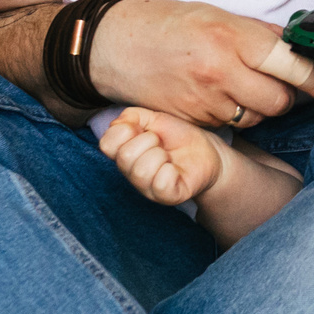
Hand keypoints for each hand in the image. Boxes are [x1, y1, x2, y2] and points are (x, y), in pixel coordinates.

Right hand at [89, 0, 313, 129]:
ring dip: (259, 107)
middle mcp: (220, 70)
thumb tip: (291, 46)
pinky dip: (233, 115)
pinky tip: (218, 96)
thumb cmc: (163, 24)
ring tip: (241, 86)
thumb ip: (254, 33)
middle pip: (278, 101)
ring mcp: (204, 100)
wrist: (111, 46)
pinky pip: (229, 125)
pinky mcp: (191, 120)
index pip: (289, 63)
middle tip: (277, 82)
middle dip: (285, 95)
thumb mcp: (214, 14)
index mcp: (230, 36)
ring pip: (255, 117)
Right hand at [99, 106, 223, 205]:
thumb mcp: (154, 118)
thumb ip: (132, 116)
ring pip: (141, 171)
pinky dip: (171, 171)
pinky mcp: (167, 197)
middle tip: (161, 143)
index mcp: (123, 154)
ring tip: (169, 156)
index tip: (144, 129)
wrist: (207, 150)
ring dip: (160, 155)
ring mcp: (148, 189)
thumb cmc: (177, 136)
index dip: (126, 130)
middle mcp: (131, 174)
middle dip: (148, 140)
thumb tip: (118, 124)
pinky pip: (161, 183)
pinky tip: (176, 169)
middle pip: (125, 156)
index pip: (106, 144)